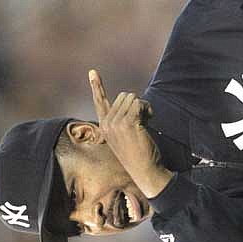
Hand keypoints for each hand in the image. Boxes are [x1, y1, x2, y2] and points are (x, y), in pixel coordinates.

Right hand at [88, 69, 172, 198]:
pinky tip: (150, 120)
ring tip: (146, 123)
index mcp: (104, 125)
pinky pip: (139, 104)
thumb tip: (133, 101)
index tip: (92, 71)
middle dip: (137, 105)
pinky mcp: (127, 123)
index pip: (100, 101)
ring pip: (133, 98)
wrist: (145, 170)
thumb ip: (126, 118)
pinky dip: (148, 109)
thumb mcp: (127, 134)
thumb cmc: (139, 153)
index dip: (97, 86)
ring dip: (144, 107)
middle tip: (142, 122)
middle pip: (125, 96)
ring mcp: (116, 123)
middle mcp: (107, 123)